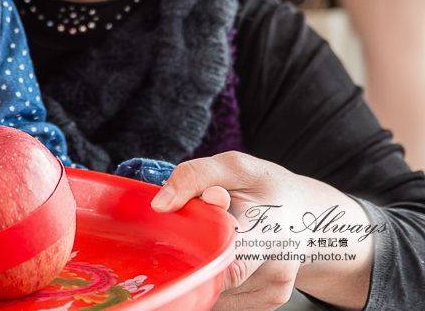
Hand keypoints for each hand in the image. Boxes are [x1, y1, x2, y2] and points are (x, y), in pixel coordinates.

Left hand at [151, 152, 370, 310]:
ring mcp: (274, 291)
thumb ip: (195, 177)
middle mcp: (276, 270)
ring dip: (202, 264)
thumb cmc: (267, 189)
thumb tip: (160, 205)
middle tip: (199, 232)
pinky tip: (223, 255)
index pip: (223, 260)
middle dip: (194, 255)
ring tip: (217, 238)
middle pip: (212, 278)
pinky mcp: (268, 302)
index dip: (196, 245)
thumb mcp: (234, 167)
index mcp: (268, 233)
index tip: (194, 227)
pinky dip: (213, 277)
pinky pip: (223, 298)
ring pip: (214, 288)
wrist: (305, 215)